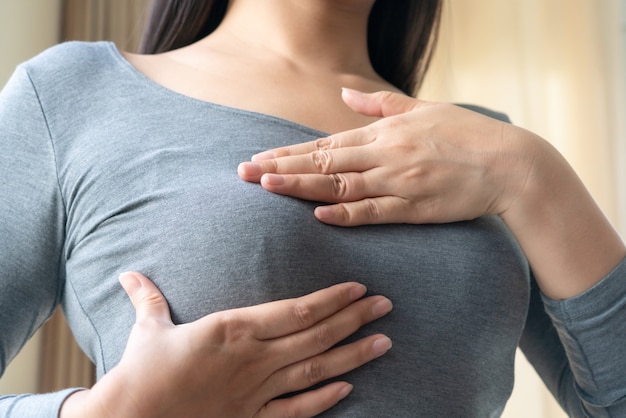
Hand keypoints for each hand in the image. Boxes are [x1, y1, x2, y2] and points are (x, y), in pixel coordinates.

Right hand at [60, 272, 391, 417]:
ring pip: (315, 370)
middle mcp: (253, 359)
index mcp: (233, 329)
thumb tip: (129, 274)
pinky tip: (349, 388)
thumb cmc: (140, 372)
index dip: (331, 298)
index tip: (357, 287)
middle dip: (354, 319)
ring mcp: (256, 391)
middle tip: (385, 306)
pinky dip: (324, 400)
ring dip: (353, 355)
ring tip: (384, 342)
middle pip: (315, 336)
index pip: (295, 310)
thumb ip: (148, 298)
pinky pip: (295, 410)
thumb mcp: (146, 328)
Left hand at [238, 88, 536, 225]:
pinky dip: (346, 214)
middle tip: (245, 174)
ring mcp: (399, 183)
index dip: (290, 152)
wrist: (510, 165)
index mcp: (385, 133)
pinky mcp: (415, 208)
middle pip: (324, 164)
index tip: (260, 158)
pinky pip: (375, 212)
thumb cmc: (467, 134)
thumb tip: (344, 94)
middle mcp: (386, 156)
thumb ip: (380, 104)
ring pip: (341, 186)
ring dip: (302, 188)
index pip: (326, 145)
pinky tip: (318, 215)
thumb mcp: (424, 108)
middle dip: (282, 169)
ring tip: (267, 188)